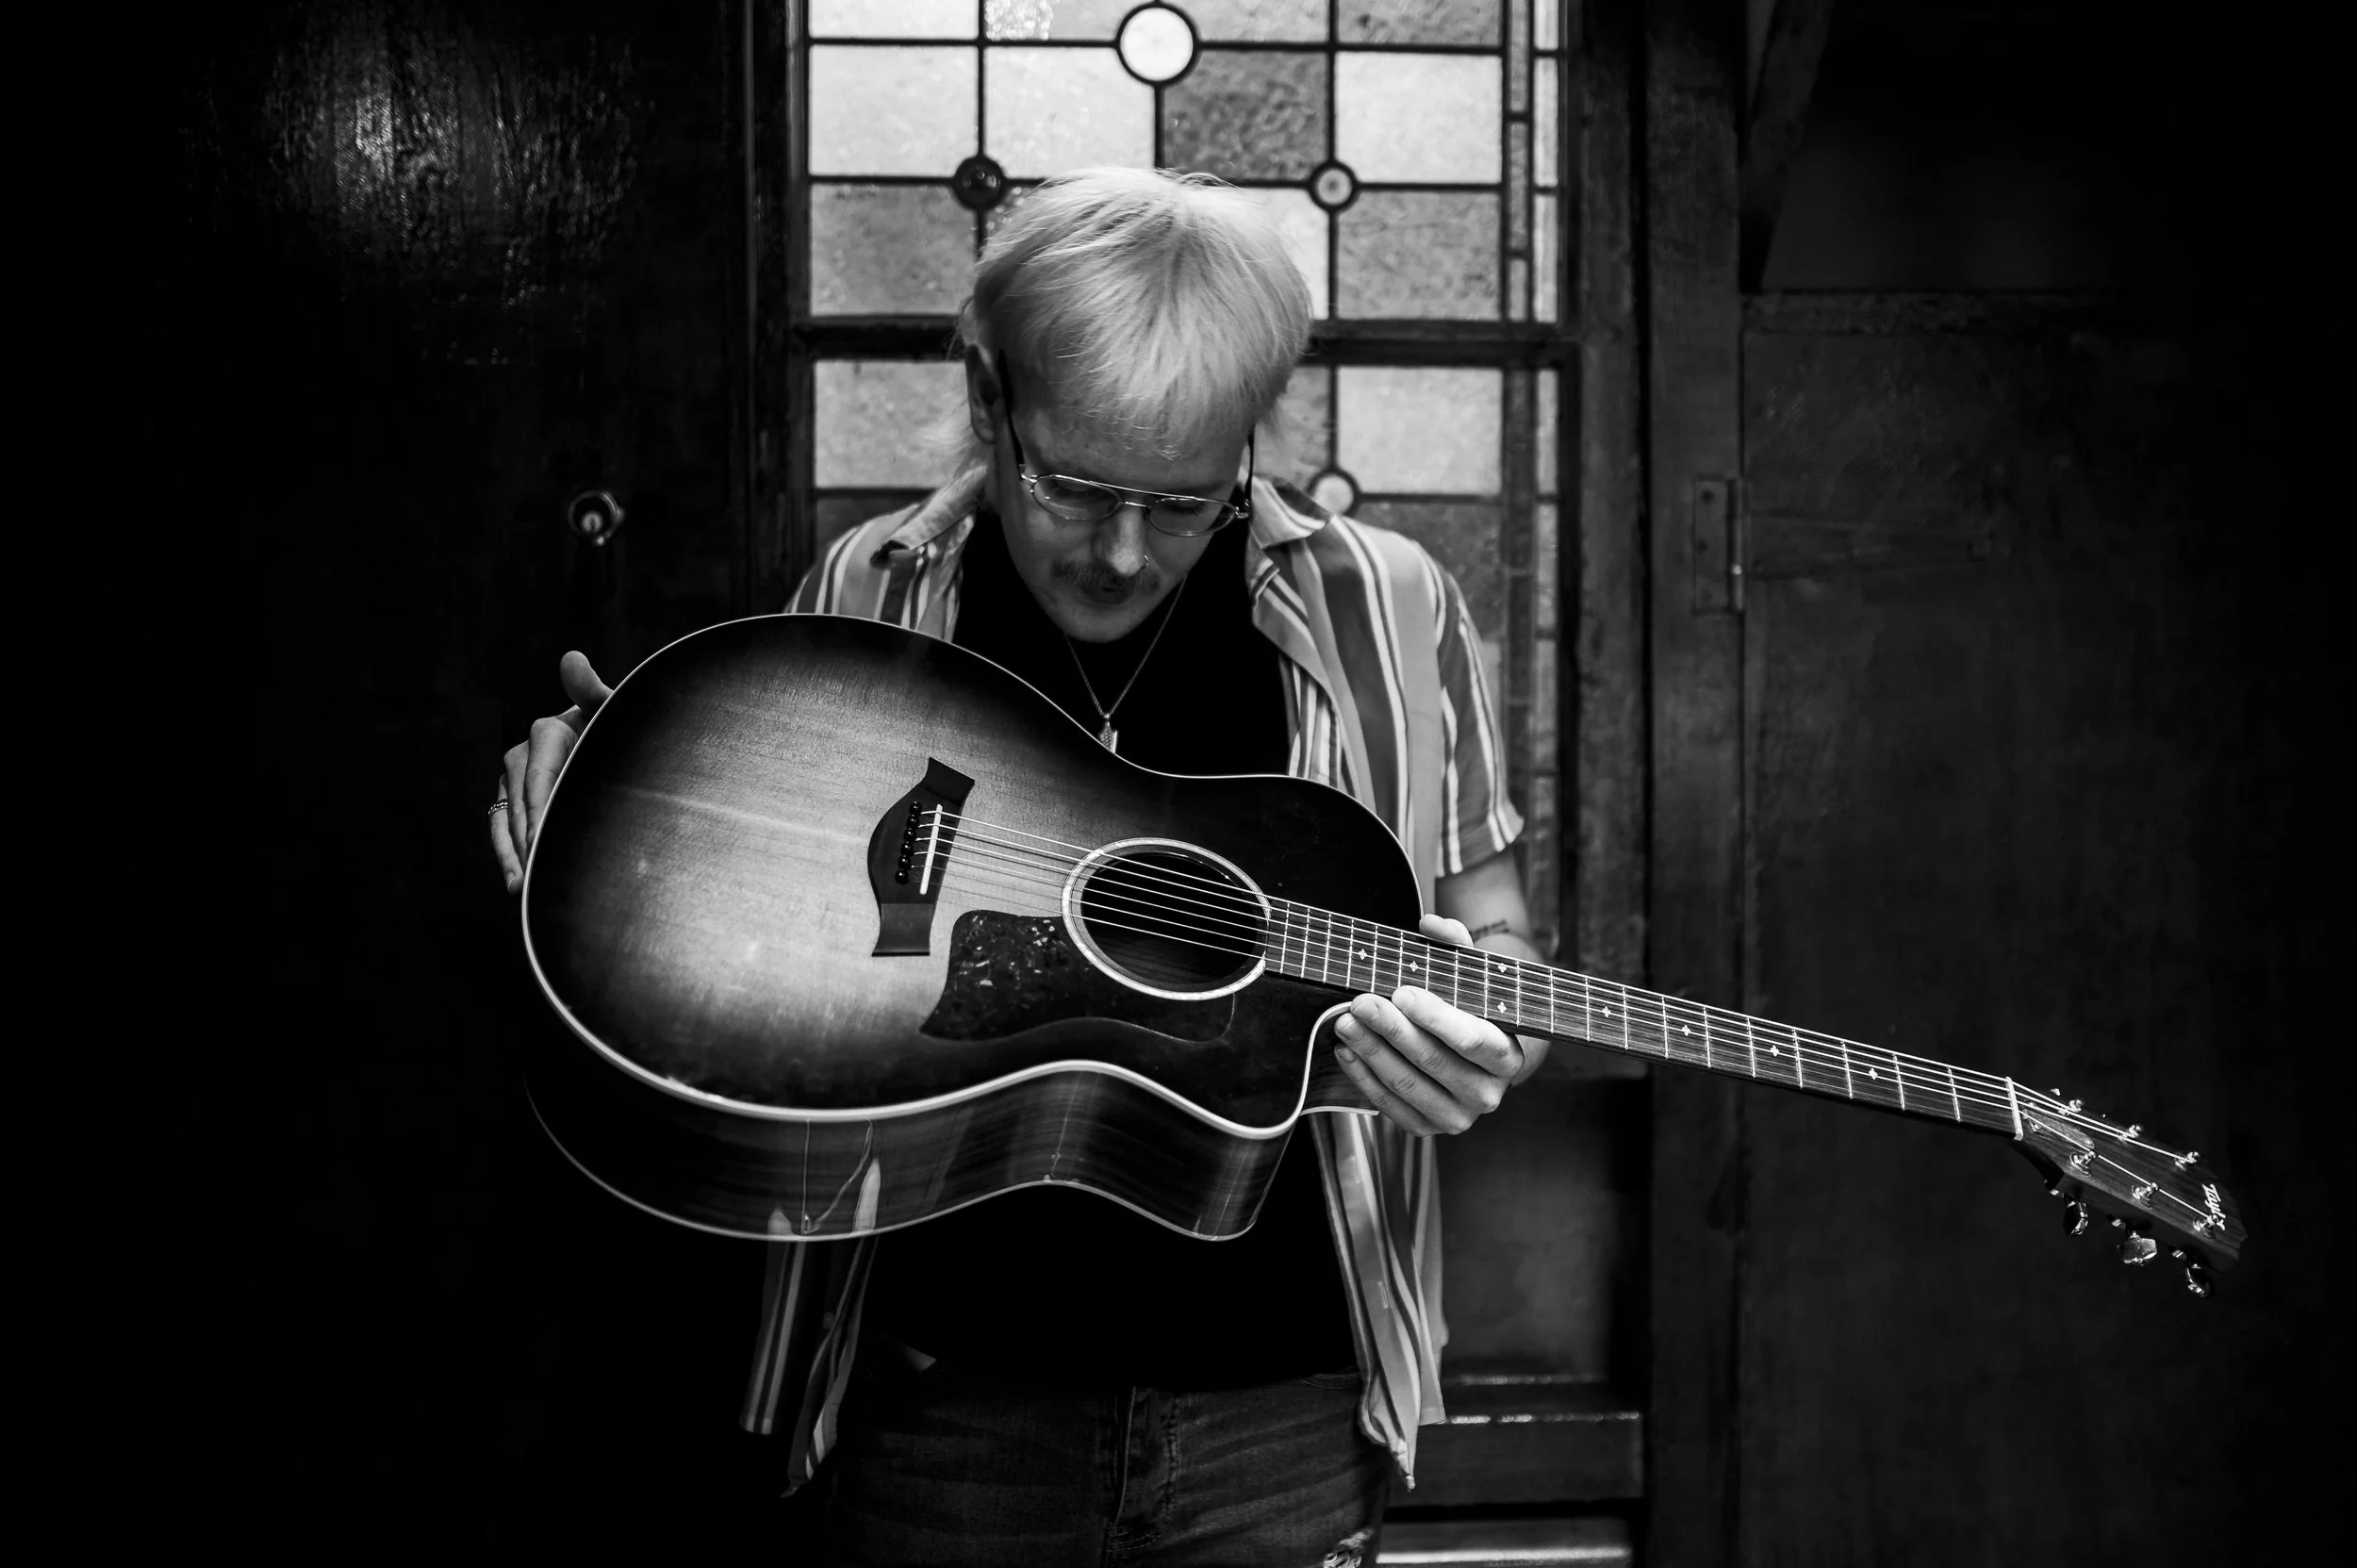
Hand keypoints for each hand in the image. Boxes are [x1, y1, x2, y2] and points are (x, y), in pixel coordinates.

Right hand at [491, 651, 611, 892]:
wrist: (615, 742)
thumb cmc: (620, 725)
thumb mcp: (614, 709)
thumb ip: (593, 690)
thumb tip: (571, 658)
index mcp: (545, 733)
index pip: (538, 780)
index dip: (538, 813)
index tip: (543, 842)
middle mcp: (522, 755)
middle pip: (521, 807)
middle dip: (529, 841)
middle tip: (538, 878)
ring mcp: (513, 781)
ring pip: (507, 823)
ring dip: (513, 857)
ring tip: (522, 891)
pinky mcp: (510, 802)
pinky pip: (502, 831)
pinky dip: (508, 857)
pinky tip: (517, 885)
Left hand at [1331, 914, 1526, 1135]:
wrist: (1478, 1057)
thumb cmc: (1473, 1010)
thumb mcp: (1474, 976)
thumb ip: (1456, 944)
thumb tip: (1430, 923)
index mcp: (1507, 1056)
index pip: (1472, 1040)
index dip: (1435, 1017)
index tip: (1401, 992)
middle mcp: (1487, 1093)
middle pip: (1433, 1062)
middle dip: (1392, 1029)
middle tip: (1361, 1001)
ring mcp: (1457, 1117)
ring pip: (1407, 1084)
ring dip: (1371, 1051)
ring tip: (1345, 1021)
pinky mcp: (1426, 1128)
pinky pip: (1389, 1106)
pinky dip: (1364, 1076)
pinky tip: (1347, 1050)